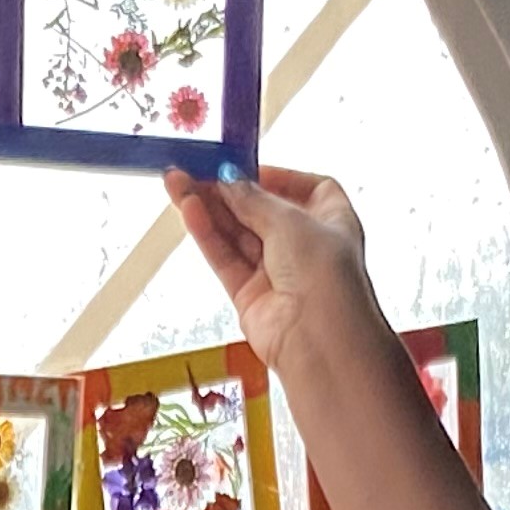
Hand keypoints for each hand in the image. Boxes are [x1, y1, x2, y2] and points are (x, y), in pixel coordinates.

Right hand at [164, 163, 390, 378]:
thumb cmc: (326, 276)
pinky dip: (206, 234)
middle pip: (261, 210)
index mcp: (332, 222)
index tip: (247, 167)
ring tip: (177, 183)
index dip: (278, 177)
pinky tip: (188, 210)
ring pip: (236, 233)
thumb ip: (254, 199)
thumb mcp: (291, 221)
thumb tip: (230, 180)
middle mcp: (306, 247)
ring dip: (208, 208)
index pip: (307, 189)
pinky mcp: (250, 295)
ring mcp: (277, 273)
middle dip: (228, 190)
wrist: (321, 341)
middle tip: (194, 169)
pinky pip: (225, 258)